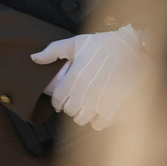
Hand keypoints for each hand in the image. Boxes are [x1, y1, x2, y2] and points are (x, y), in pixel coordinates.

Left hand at [30, 24, 149, 130]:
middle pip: (70, 111)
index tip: (60, 102)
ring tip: (85, 108)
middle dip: (70, 107)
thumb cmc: (103, 44)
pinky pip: (100, 123)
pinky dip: (97, 121)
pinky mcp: (116, 106)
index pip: (58, 100)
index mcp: (74, 78)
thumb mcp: (75, 43)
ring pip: (83, 119)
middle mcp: (86, 92)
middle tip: (74, 102)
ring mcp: (101, 101)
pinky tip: (98, 113)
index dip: (57, 102)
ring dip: (82, 115)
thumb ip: (52, 51)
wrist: (133, 48)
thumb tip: (33, 58)